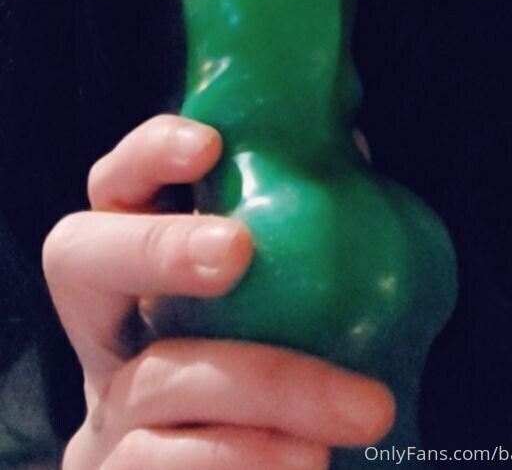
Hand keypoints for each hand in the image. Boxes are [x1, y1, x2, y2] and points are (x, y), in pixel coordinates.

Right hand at [43, 115, 394, 468]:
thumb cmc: (264, 377)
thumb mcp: (270, 299)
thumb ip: (297, 226)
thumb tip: (350, 145)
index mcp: (142, 269)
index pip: (117, 186)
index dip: (147, 156)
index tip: (209, 144)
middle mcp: (108, 332)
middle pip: (80, 261)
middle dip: (154, 244)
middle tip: (236, 249)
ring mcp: (107, 412)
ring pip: (156, 379)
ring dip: (266, 384)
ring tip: (360, 405)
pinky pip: (158, 464)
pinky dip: (241, 458)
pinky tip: (308, 457)